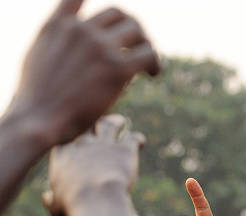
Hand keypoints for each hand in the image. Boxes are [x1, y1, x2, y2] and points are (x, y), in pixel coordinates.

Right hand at [8, 0, 159, 148]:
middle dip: (132, 30)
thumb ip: (58, 42)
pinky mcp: (118, 67)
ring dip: (146, 44)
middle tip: (138, 48)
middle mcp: (81, 30)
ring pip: (137, 30)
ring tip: (147, 63)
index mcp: (59, 26)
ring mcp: (100, 47)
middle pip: (119, 14)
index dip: (103, 13)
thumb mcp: (37, 58)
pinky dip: (155, 62)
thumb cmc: (37, 100)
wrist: (38, 119)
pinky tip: (152, 73)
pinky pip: (149, 54)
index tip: (114, 25)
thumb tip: (80, 48)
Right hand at [43, 115, 143, 215]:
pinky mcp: (124, 149)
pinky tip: (140, 142)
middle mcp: (83, 144)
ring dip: (116, 122)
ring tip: (121, 122)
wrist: (95, 200)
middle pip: (87, 126)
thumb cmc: (73, 207)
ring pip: (110, 124)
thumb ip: (51, 200)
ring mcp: (104, 144)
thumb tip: (47, 198)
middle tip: (101, 124)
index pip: (67, 139)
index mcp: (63, 155)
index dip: (74, 139)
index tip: (79, 142)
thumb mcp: (56, 207)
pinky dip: (137, 139)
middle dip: (93, 124)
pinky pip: (132, 137)